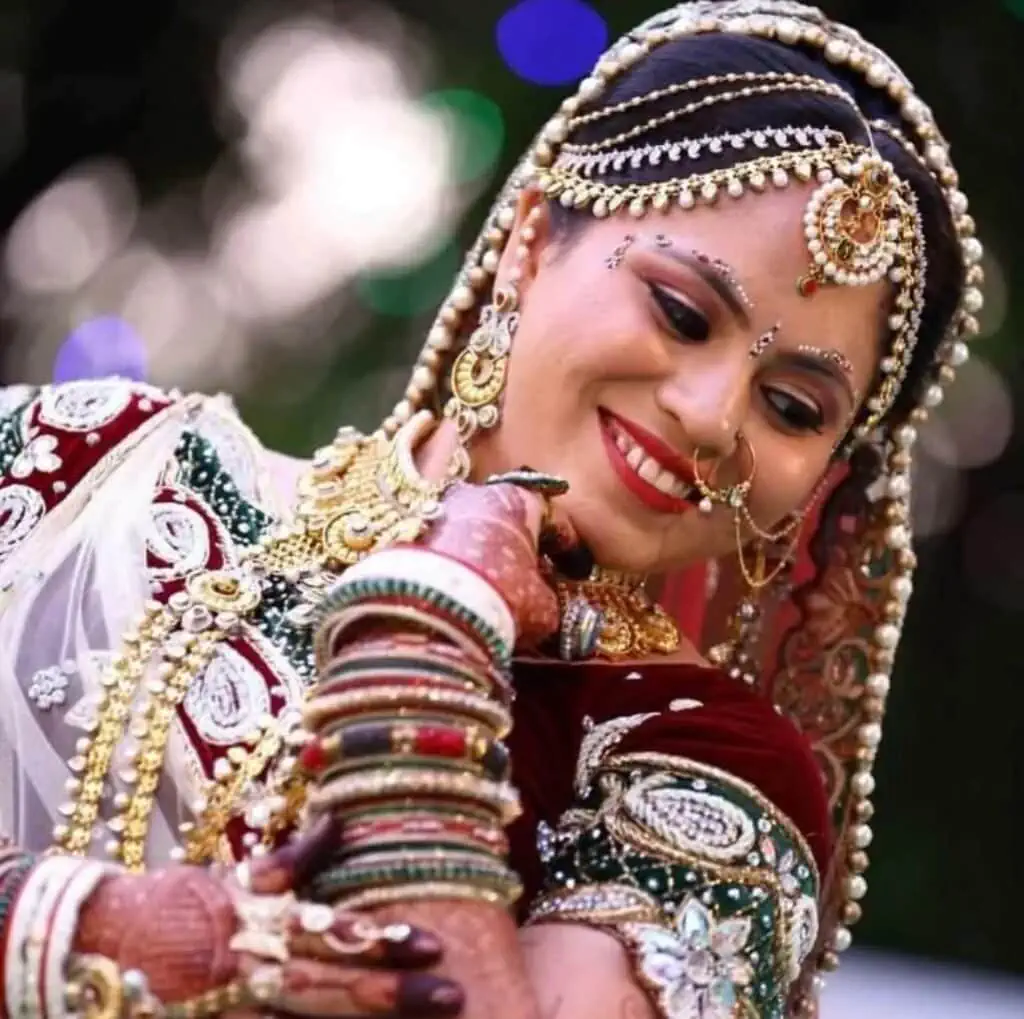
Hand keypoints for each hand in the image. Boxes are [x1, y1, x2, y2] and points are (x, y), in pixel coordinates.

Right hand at [73, 818, 463, 1017]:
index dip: (384, 940)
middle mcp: (251, 967)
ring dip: (359, 1018)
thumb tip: (341, 820)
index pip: (333, 931)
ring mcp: (233, 1007)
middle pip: (331, 984)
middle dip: (390, 993)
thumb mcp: (233, 875)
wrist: (97, 944)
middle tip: (450, 995)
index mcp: (258, 920)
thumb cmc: (175, 904)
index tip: (433, 945)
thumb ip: (292, 860)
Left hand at [412, 478, 582, 649]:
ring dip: (483, 554)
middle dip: (518, 547)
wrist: (429, 610)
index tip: (574, 567)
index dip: (566, 546)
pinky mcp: (407, 531)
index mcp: (519, 497)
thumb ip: (550, 598)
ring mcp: (437, 509)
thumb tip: (547, 604)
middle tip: (531, 578)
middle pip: (506, 519)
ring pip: (471, 530)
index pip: (552, 518)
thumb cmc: (499, 598)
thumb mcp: (543, 606)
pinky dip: (453, 564)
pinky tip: (459, 591)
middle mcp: (476, 492)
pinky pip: (441, 546)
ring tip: (492, 588)